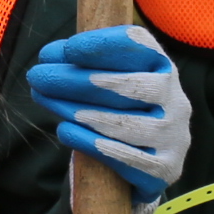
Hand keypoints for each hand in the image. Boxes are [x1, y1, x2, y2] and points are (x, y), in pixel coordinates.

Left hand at [28, 25, 189, 204]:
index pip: (139, 46)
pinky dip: (91, 143)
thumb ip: (82, 64)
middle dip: (76, 79)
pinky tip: (64, 131)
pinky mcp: (164, 169)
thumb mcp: (108, 80)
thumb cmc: (121, 111)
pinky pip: (127, 158)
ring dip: (78, 110)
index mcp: (162, 67)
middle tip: (38, 76)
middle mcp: (175, 100)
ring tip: (45, 100)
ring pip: (125, 124)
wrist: (148, 163)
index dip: (103, 44)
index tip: (68, 49)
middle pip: (128, 86)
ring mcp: (173, 136)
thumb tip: (49, 56)